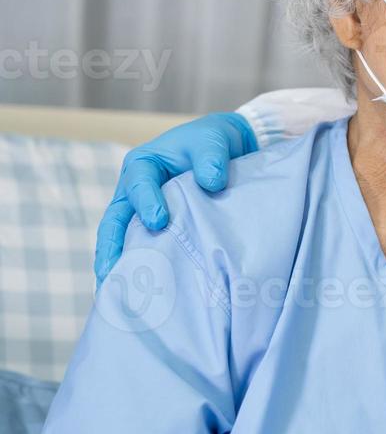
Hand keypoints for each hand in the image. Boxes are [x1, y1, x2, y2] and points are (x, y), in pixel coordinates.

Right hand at [94, 112, 257, 282]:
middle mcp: (134, 190)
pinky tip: (133, 291)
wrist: (226, 149)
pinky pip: (140, 247)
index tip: (159, 222)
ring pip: (122, 239)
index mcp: (143, 164)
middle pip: (115, 221)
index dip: (146, 202)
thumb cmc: (213, 142)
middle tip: (112, 274)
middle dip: (111, 248)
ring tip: (114, 292)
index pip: (138, 185)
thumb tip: (212, 182)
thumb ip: (211, 158)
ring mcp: (141, 211)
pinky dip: (135, 266)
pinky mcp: (154, 227)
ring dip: (117, 264)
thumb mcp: (212, 141)